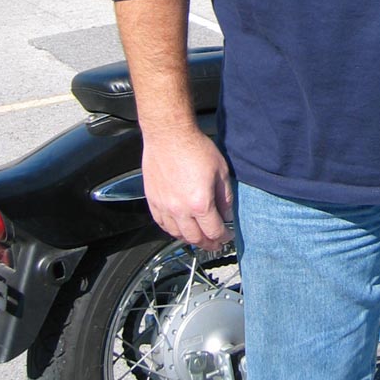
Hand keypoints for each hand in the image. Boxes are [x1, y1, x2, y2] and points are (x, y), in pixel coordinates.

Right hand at [141, 128, 232, 248]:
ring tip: (198, 238)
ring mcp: (164, 206)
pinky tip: (178, 228)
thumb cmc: (194, 147)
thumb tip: (227, 213)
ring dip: (189, 239)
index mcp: (200, 203)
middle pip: (195, 238)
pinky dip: (171, 230)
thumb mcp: (221, 171)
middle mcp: (180, 209)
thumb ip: (225, 196)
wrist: (169, 135)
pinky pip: (161, 224)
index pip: (214, 231)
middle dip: (208, 244)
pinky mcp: (152, 200)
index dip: (223, 237)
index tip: (227, 236)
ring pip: (176, 234)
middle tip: (215, 244)